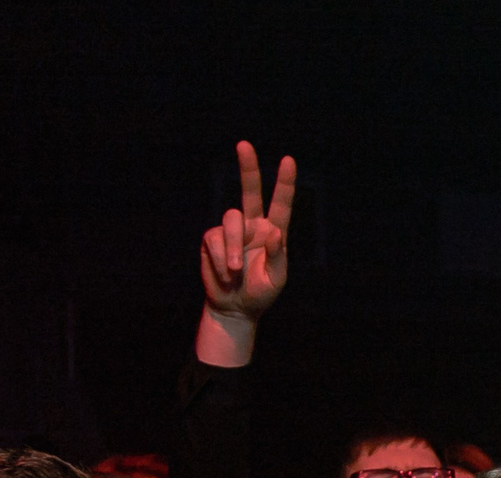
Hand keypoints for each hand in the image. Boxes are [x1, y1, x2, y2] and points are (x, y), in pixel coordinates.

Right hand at [196, 141, 294, 366]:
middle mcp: (253, 226)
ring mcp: (232, 231)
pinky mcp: (212, 239)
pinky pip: (214, 239)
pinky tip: (225, 273)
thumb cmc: (261, 293)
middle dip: (248, 168)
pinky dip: (220, 258)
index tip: (288, 160)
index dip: (285, 183)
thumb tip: (273, 232)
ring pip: (231, 219)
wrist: (235, 308)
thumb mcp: (276, 279)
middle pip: (250, 191)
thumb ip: (277, 256)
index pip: (281, 205)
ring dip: (232, 246)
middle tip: (244, 145)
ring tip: (234, 271)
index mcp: (273, 232)